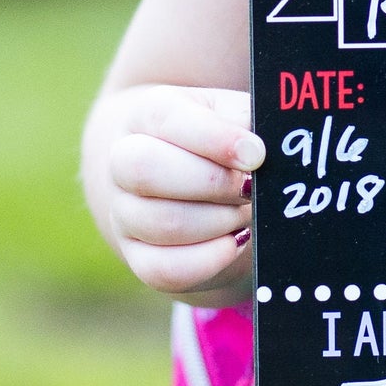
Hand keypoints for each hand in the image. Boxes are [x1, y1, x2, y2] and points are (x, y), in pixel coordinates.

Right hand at [105, 85, 264, 299]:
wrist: (196, 183)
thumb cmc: (225, 144)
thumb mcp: (238, 119)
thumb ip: (249, 123)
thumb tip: (262, 147)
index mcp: (149, 115)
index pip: (167, 119)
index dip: (216, 139)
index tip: (257, 154)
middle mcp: (123, 162)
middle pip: (145, 170)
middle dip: (213, 183)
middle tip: (250, 188)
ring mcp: (124, 213)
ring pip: (162, 223)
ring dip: (220, 221)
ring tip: (244, 212)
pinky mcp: (139, 257)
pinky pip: (165, 269)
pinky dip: (210, 259)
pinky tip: (234, 242)